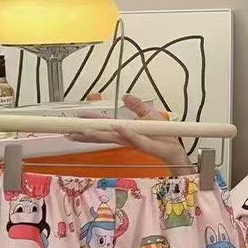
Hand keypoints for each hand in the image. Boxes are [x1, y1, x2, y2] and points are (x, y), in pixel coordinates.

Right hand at [67, 94, 191, 169]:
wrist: (177, 151)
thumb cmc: (164, 136)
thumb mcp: (149, 115)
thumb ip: (137, 106)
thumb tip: (125, 96)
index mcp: (126, 132)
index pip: (105, 128)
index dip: (91, 125)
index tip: (76, 122)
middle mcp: (128, 139)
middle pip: (104, 136)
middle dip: (87, 134)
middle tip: (70, 132)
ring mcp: (137, 143)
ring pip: (115, 138)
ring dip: (101, 135)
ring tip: (86, 131)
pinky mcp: (149, 146)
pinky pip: (137, 140)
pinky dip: (128, 134)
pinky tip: (118, 129)